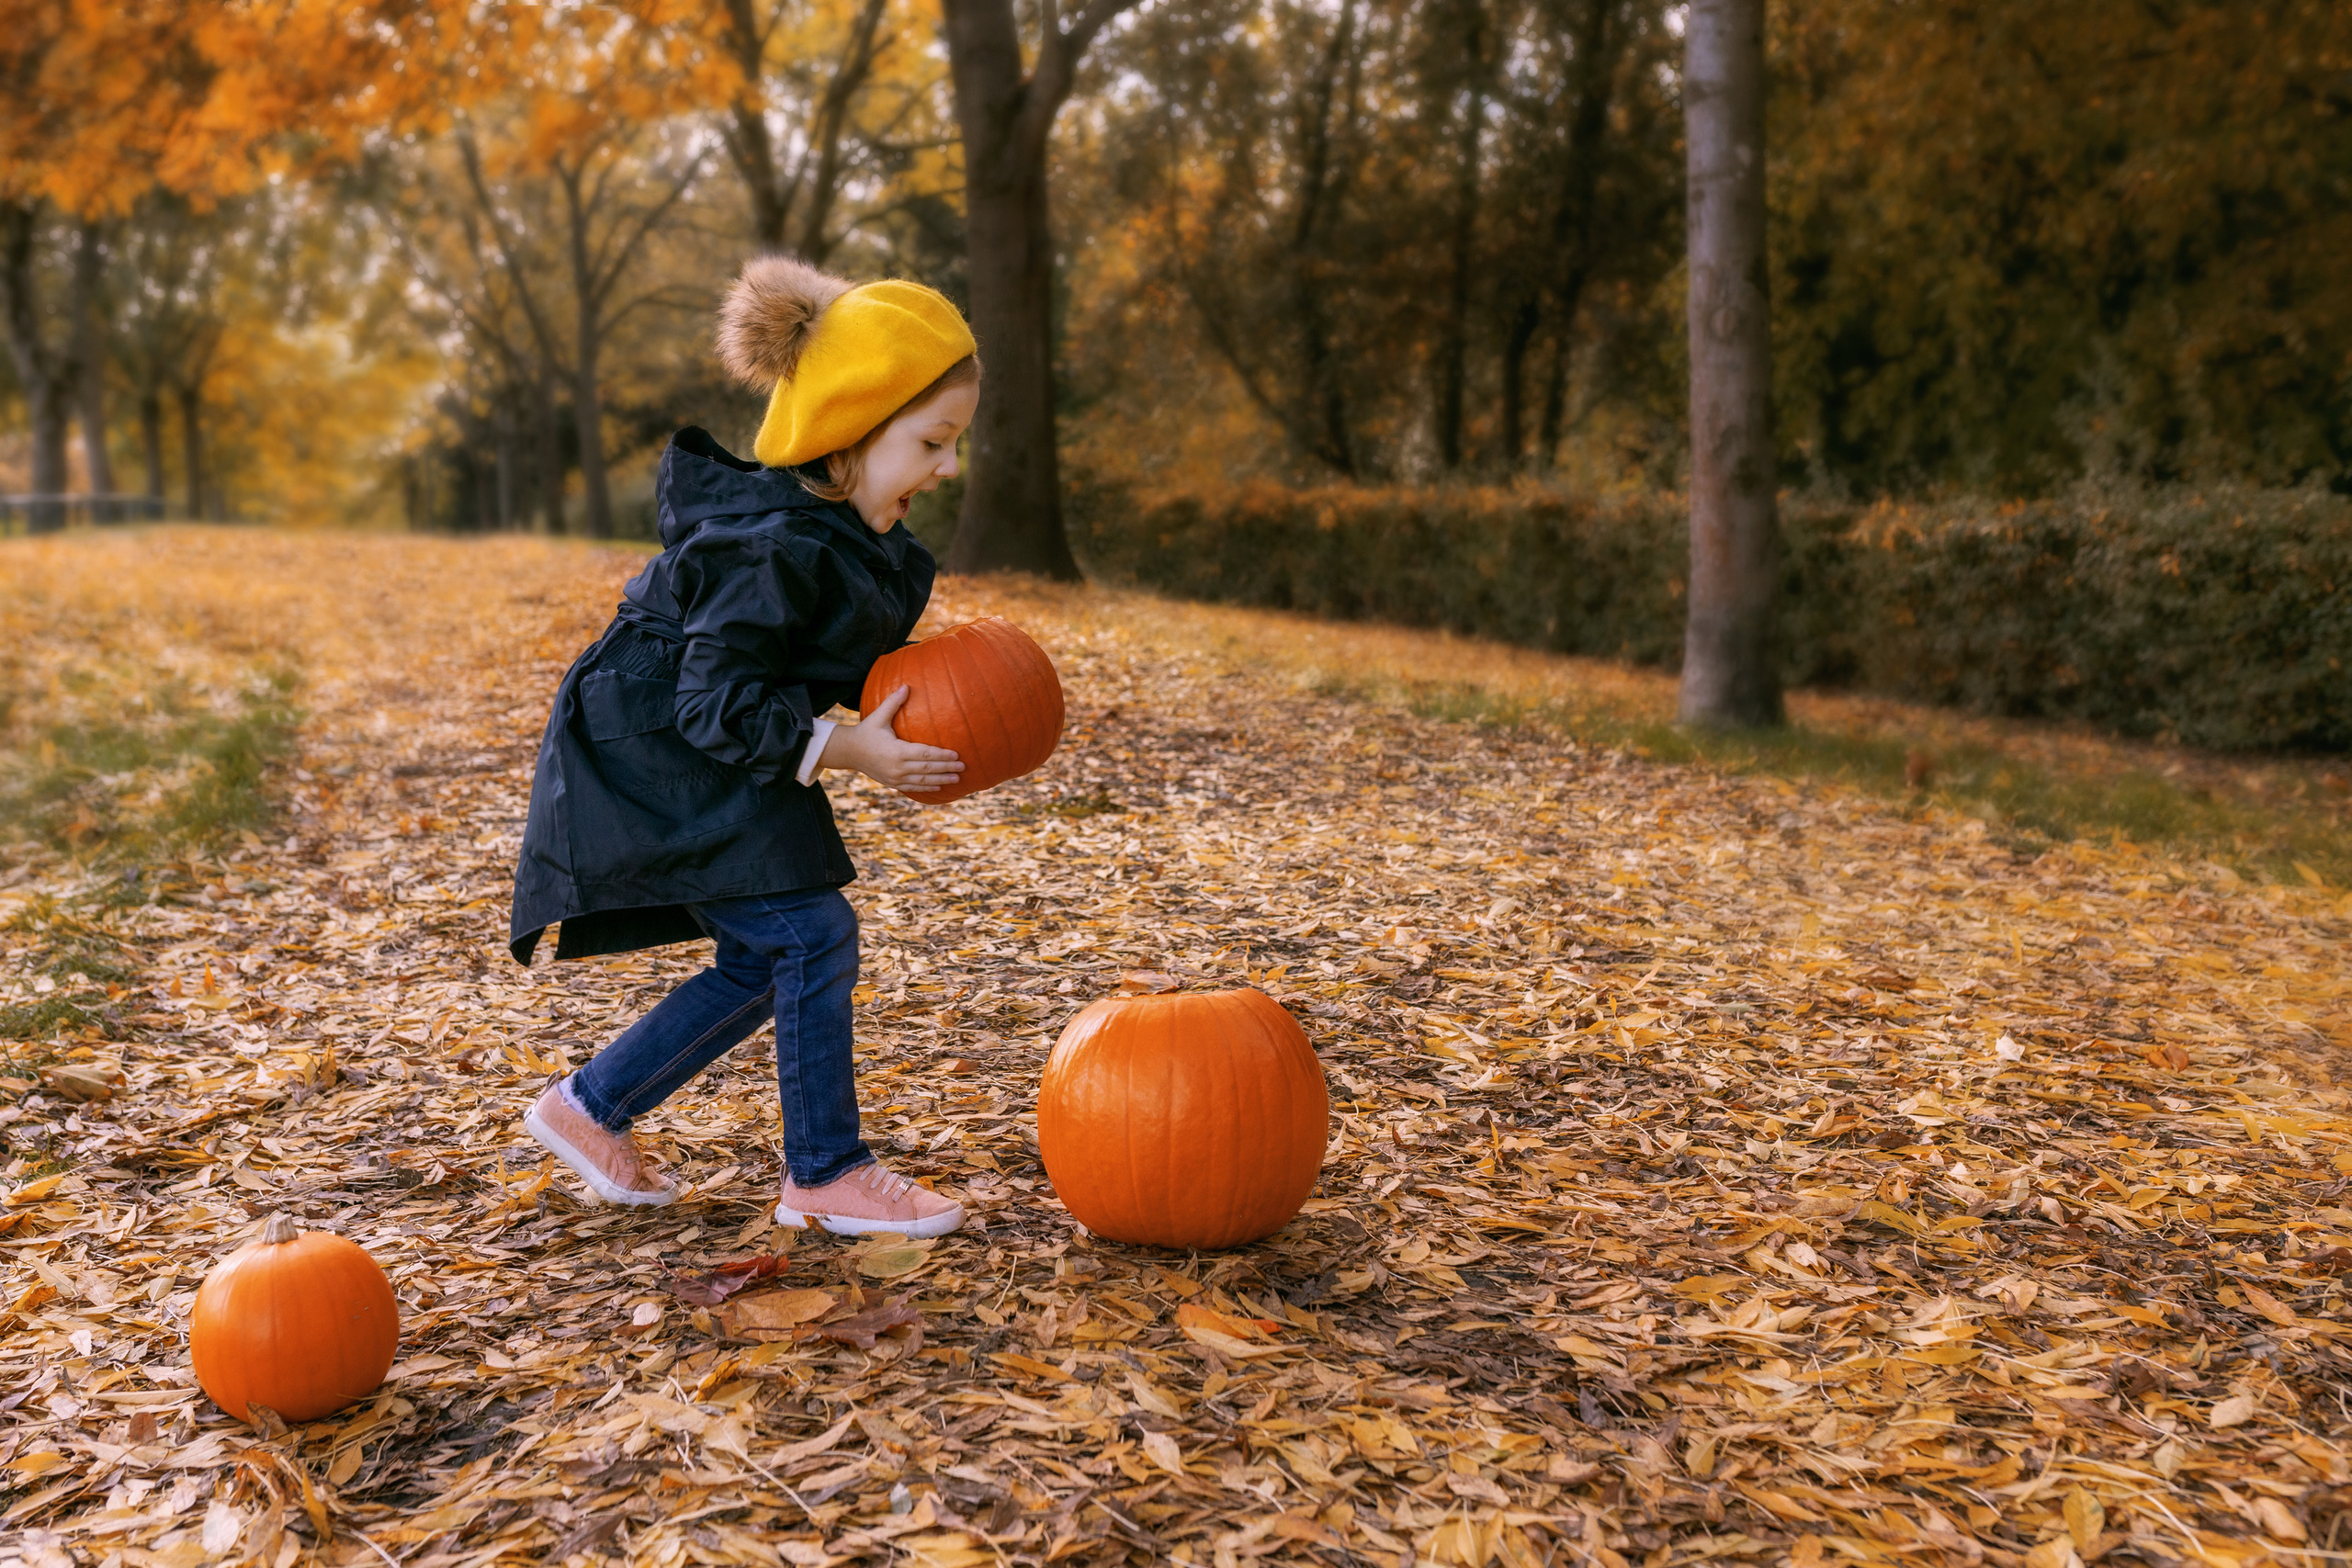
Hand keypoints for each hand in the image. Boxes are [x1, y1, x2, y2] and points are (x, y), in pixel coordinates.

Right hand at [818, 686, 962, 790]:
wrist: (848, 751)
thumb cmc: (866, 731)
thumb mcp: (878, 715)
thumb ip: (893, 702)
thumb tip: (907, 686)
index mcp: (896, 751)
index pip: (924, 754)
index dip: (941, 755)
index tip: (956, 754)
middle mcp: (896, 767)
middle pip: (926, 769)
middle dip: (946, 768)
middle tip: (963, 766)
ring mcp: (894, 778)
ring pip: (922, 781)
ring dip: (941, 780)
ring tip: (957, 778)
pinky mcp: (891, 783)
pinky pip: (912, 788)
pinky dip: (926, 787)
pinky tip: (939, 786)